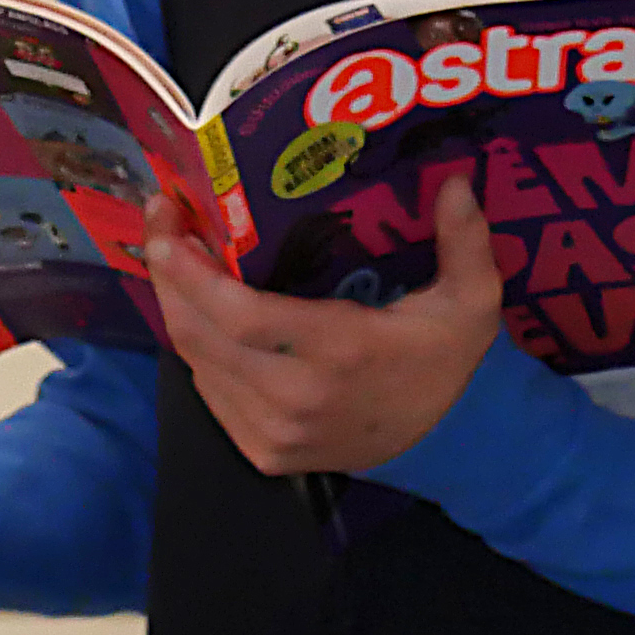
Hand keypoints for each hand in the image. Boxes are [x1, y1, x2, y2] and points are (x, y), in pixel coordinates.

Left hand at [151, 178, 506, 475]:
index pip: (241, 317)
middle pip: (202, 335)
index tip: (168, 226)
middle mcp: (296, 398)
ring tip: (175, 256)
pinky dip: (198, 347)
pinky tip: (200, 310)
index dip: (191, 274)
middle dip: (168, 275)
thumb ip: (465, 242)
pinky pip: (209, 391)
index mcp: (341, 353)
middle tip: (164, 222)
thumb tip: (458, 182)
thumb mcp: (471, 301)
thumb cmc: (442, 359)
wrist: (440, 444)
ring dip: (176, 307)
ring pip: (196, 363)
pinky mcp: (262, 452)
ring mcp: (273, 432)